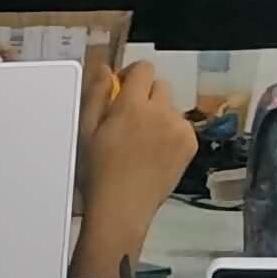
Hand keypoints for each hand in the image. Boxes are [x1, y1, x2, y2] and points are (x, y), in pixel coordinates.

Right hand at [79, 61, 198, 257]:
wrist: (122, 208)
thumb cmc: (96, 173)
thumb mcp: (85, 132)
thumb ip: (96, 95)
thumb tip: (105, 69)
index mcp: (131, 105)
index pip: (143, 69)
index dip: (131, 76)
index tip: (122, 91)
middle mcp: (160, 112)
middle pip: (160, 86)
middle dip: (146, 97)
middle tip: (129, 121)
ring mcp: (179, 128)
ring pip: (171, 107)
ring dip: (158, 116)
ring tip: (141, 143)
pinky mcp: (190, 144)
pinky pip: (181, 127)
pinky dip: (170, 134)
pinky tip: (154, 153)